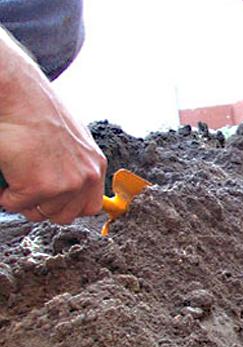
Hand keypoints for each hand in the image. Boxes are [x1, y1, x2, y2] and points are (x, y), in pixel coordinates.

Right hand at [0, 30, 106, 223]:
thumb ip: (76, 166)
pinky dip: (6, 193)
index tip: (52, 200)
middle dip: (43, 205)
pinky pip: (16, 204)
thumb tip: (70, 188)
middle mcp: (87, 177)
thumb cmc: (40, 113)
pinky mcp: (40, 187)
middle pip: (64, 215)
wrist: (20, 96)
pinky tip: (8, 169)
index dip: (67, 207)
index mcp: (96, 166)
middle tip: (28, 185)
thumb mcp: (73, 142)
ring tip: (18, 172)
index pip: (90, 208)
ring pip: (39, 213)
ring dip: (23, 199)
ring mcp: (65, 184)